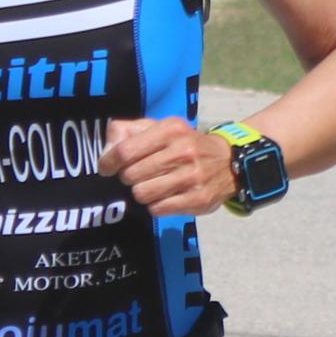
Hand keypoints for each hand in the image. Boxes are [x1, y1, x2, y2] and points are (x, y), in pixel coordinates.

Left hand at [110, 117, 237, 219]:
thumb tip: (107, 151)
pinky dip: (155, 205)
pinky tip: (164, 196)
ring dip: (141, 192)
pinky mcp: (198, 199)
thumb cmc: (185, 144)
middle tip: (137, 175)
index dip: (109, 162)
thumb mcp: (160, 127)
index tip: (106, 168)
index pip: (126, 150)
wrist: (229, 161)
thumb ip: (129, 131)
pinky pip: (158, 209)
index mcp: (171, 130)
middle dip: (128, 177)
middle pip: (131, 175)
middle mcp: (183, 151)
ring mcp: (192, 177)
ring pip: (142, 194)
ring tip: (151, 185)